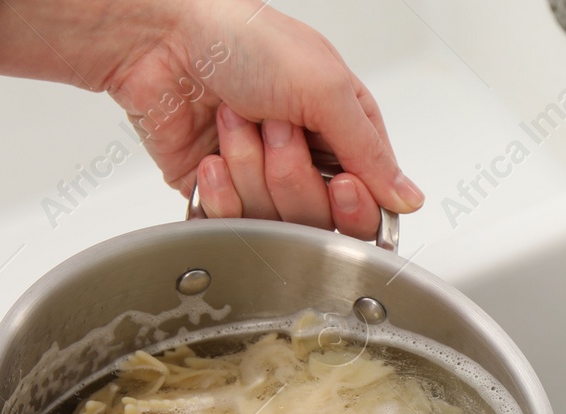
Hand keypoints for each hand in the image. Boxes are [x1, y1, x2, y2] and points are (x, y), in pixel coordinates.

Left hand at [0, 0, 423, 236]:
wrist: (156, 39)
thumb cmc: (238, 38)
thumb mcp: (325, 86)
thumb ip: (371, 150)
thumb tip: (408, 197)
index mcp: (341, 124)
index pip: (369, 193)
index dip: (356, 203)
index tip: (342, 186)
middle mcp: (305, 154)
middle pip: (322, 215)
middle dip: (294, 175)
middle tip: (276, 129)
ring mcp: (261, 176)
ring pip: (276, 220)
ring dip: (252, 170)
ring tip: (234, 122)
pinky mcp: (219, 194)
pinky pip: (233, 222)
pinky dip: (221, 190)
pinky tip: (212, 154)